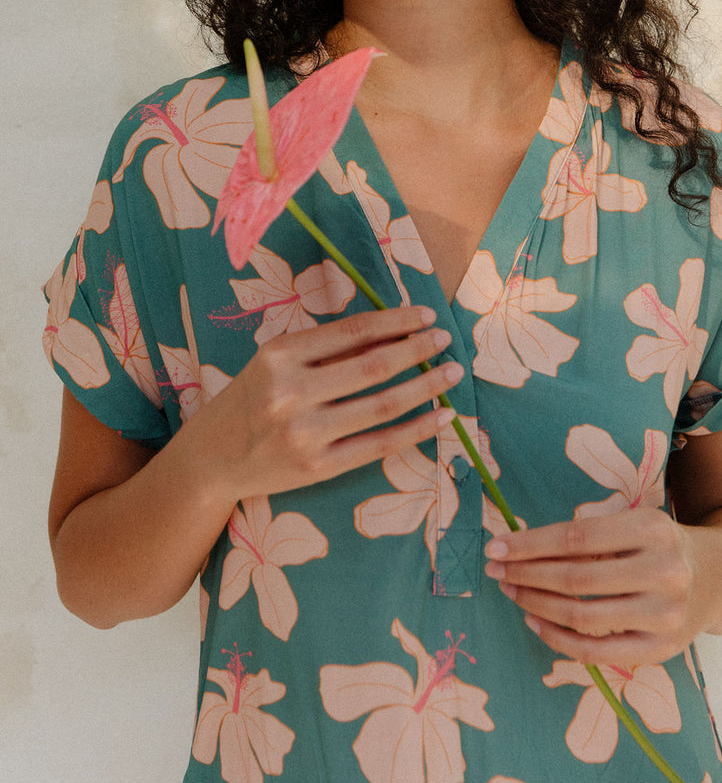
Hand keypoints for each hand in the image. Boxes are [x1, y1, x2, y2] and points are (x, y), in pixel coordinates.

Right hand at [196, 304, 461, 502]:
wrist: (209, 460)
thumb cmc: (248, 400)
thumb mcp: (274, 362)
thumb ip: (325, 349)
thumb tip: (393, 332)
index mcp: (279, 355)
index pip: (352, 331)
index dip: (395, 320)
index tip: (426, 314)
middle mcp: (290, 392)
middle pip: (373, 365)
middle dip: (417, 348)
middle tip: (445, 337)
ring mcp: (305, 434)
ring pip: (383, 404)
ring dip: (426, 386)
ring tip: (452, 372)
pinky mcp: (318, 468)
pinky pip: (379, 444)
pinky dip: (416, 429)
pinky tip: (442, 415)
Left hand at [485, 507, 721, 666]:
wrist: (716, 578)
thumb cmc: (658, 545)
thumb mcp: (635, 521)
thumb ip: (591, 528)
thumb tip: (525, 542)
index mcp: (652, 529)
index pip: (576, 537)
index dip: (531, 544)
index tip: (496, 546)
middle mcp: (664, 571)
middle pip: (576, 577)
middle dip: (526, 574)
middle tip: (495, 570)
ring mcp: (665, 615)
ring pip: (582, 616)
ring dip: (536, 604)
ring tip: (511, 591)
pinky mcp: (662, 650)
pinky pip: (597, 651)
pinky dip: (557, 638)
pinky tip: (534, 620)